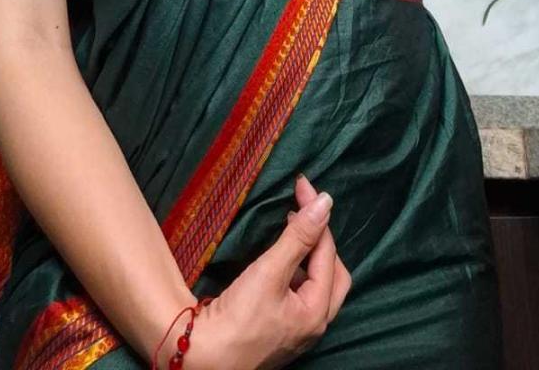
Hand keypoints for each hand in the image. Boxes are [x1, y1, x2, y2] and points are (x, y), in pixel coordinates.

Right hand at [180, 173, 351, 369]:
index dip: (316, 216)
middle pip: (334, 274)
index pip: (327, 252)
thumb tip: (325, 202)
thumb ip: (298, 236)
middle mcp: (315, 324)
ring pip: (318, 286)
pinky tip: (281, 263)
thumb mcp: (269, 272)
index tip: (302, 186)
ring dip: (311, 257)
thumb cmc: (238, 318)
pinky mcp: (282, 332)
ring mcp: (299, 331)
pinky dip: (297, 273)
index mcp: (318, 311)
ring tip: (292, 231)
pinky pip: (301, 296)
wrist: (204, 358)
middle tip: (303, 213)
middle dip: (323, 241)